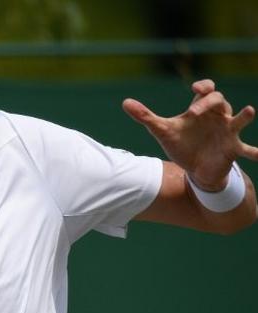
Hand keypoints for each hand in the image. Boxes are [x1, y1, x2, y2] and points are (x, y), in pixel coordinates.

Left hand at [123, 79, 256, 190]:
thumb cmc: (180, 143)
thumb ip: (145, 116)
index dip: (204, 86)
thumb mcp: (161, 130)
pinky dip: (255, 153)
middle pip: (220, 101)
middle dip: (209, 104)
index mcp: (202, 109)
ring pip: (238, 120)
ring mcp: (227, 133)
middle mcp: (218, 117)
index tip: (196, 88)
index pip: (207, 91)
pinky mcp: (232, 149)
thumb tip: (125, 102)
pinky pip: (247, 150)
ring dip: (243, 116)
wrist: (192, 167)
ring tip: (248, 111)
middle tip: (193, 112)